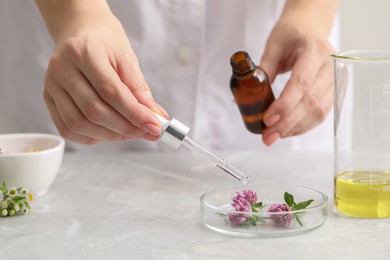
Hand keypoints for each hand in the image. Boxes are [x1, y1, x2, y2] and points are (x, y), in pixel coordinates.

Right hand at [41, 9, 166, 143]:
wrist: (80, 29)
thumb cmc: (105, 41)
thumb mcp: (126, 58)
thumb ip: (139, 88)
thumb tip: (154, 116)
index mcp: (83, 52)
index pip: (111, 92)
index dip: (134, 114)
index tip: (154, 126)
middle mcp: (62, 69)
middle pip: (94, 111)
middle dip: (125, 128)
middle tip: (147, 132)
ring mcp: (51, 85)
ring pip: (79, 123)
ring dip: (110, 135)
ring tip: (131, 132)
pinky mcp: (48, 97)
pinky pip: (66, 128)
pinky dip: (90, 136)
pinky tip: (109, 132)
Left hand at [259, 18, 334, 145]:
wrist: (310, 29)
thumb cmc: (290, 35)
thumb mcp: (273, 48)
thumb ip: (262, 72)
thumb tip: (242, 99)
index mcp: (314, 51)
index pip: (301, 83)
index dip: (285, 105)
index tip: (268, 119)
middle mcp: (330, 66)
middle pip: (311, 102)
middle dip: (287, 123)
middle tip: (267, 136)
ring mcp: (336, 80)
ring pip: (318, 112)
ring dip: (295, 128)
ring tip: (274, 136)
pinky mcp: (334, 91)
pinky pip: (321, 114)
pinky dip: (303, 126)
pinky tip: (287, 131)